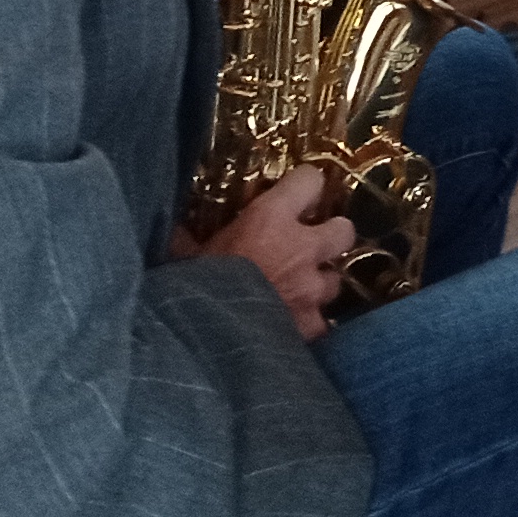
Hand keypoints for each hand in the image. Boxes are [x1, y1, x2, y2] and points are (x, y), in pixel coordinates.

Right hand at [201, 164, 351, 340]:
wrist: (206, 335)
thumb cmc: (193, 286)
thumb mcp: (186, 255)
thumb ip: (188, 239)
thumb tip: (173, 231)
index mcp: (271, 218)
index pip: (309, 181)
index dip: (306, 186)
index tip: (299, 194)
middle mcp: (302, 247)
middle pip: (344, 230)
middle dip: (332, 237)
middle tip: (312, 246)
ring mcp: (311, 288)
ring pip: (334, 281)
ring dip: (318, 285)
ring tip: (298, 293)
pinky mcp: (311, 325)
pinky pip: (322, 323)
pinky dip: (309, 325)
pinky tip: (295, 328)